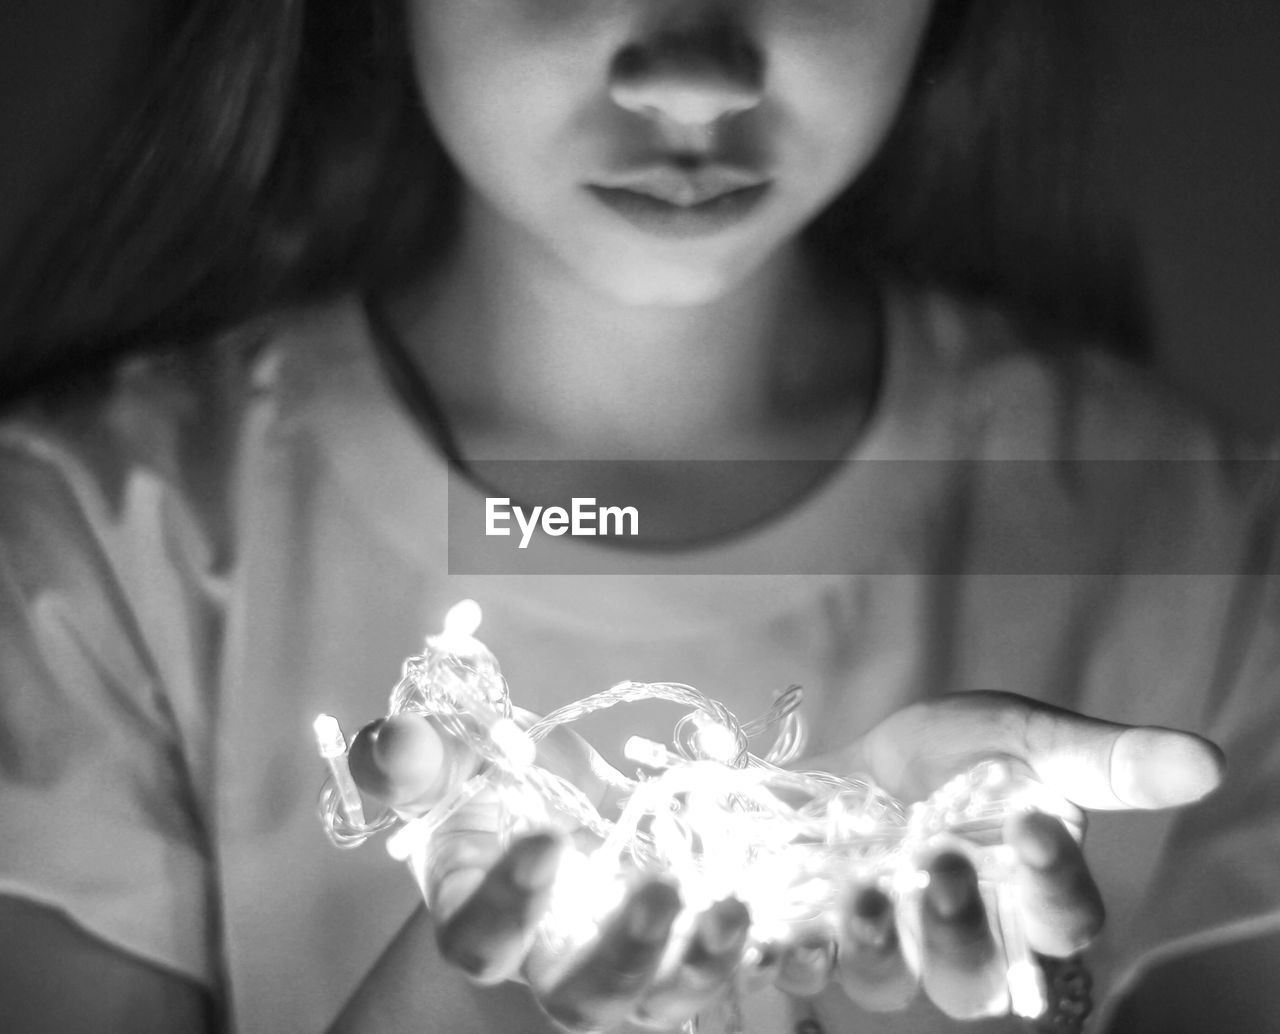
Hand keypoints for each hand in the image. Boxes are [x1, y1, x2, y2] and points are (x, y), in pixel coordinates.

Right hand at [394, 714, 752, 1032]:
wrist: (560, 812)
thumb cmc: (499, 788)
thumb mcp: (458, 764)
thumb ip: (418, 759)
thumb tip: (391, 737)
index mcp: (487, 921)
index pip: (480, 941)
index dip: (507, 905)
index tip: (544, 839)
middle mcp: (559, 964)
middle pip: (582, 996)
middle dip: (624, 955)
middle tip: (662, 889)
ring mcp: (634, 970)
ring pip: (666, 1002)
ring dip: (705, 966)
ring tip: (740, 912)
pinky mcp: (694, 952)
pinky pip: (737, 976)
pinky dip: (776, 959)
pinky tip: (811, 929)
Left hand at [790, 691, 1224, 1019]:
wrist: (860, 756)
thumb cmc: (954, 751)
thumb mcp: (1020, 735)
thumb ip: (1099, 759)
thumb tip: (1207, 761)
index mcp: (1024, 892)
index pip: (1060, 918)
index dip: (1053, 883)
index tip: (1037, 822)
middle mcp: (960, 931)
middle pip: (975, 975)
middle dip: (960, 929)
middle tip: (946, 864)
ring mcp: (886, 938)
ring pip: (890, 982)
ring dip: (877, 947)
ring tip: (862, 896)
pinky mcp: (819, 930)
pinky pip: (810, 966)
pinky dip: (796, 953)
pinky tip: (782, 926)